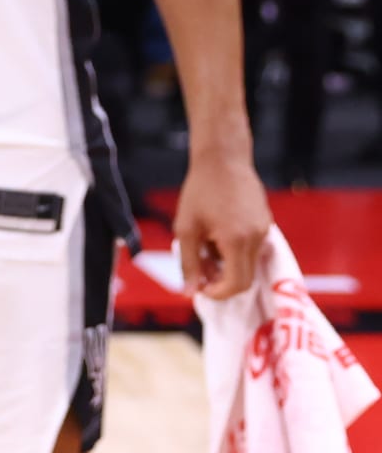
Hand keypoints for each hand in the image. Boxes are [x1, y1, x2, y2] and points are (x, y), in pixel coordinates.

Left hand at [175, 144, 269, 297]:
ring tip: (206, 248)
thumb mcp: (186, 228)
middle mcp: (257, 238)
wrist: (223, 159)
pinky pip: (253, 249)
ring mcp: (265, 230)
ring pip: (249, 265)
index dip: (217, 293)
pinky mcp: (266, 223)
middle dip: (222, 283)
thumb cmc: (200, 191)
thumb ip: (188, 264)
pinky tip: (217, 237)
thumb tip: (189, 292)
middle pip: (246, 279)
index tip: (201, 287)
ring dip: (228, 267)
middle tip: (201, 271)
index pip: (236, 285)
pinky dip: (236, 253)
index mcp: (237, 241)